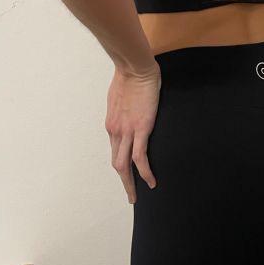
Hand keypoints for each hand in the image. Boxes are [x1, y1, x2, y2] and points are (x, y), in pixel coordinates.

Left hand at [105, 62, 161, 203]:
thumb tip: (127, 114)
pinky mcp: (141, 128)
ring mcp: (127, 131)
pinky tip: (151, 182)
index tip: (126, 174)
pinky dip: (145, 172)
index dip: (121, 164)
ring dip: (130, 183)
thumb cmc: (129, 77)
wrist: (134, 68)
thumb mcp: (119, 98)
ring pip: (124, 165)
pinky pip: (140, 157)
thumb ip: (122, 110)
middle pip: (117, 163)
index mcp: (111, 124)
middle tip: (131, 195)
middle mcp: (115, 131)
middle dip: (124, 182)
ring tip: (137, 196)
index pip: (115, 150)